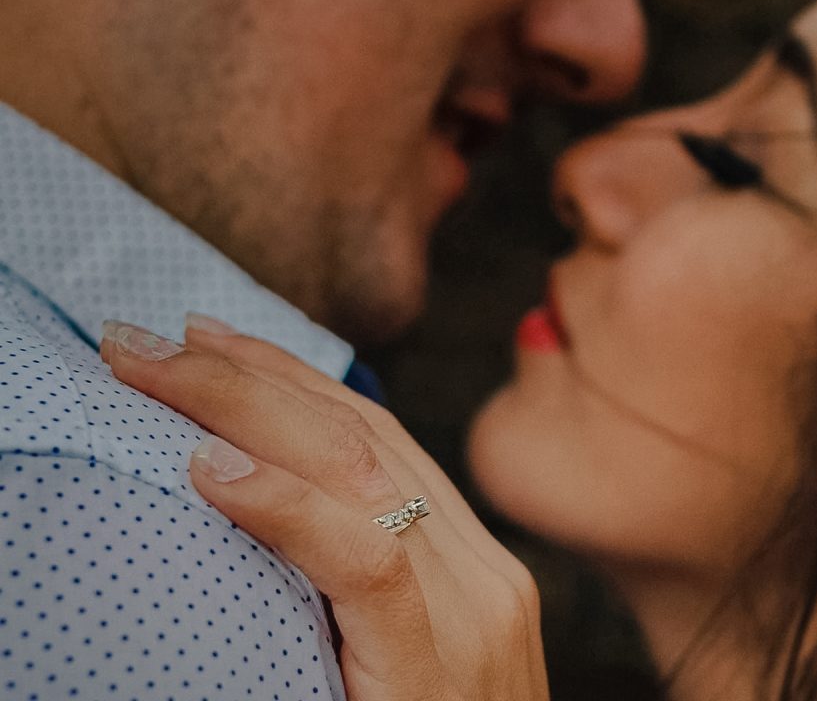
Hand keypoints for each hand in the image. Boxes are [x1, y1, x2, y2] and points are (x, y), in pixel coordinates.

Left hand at [101, 318, 548, 700]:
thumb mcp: (399, 664)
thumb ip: (357, 591)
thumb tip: (247, 523)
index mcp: (470, 564)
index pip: (375, 437)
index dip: (290, 378)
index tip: (209, 340)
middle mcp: (482, 570)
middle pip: (361, 435)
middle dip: (250, 375)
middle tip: (148, 339)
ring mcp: (476, 610)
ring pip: (361, 471)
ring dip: (245, 411)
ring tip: (155, 374)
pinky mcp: (446, 661)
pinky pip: (368, 562)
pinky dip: (289, 510)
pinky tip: (214, 477)